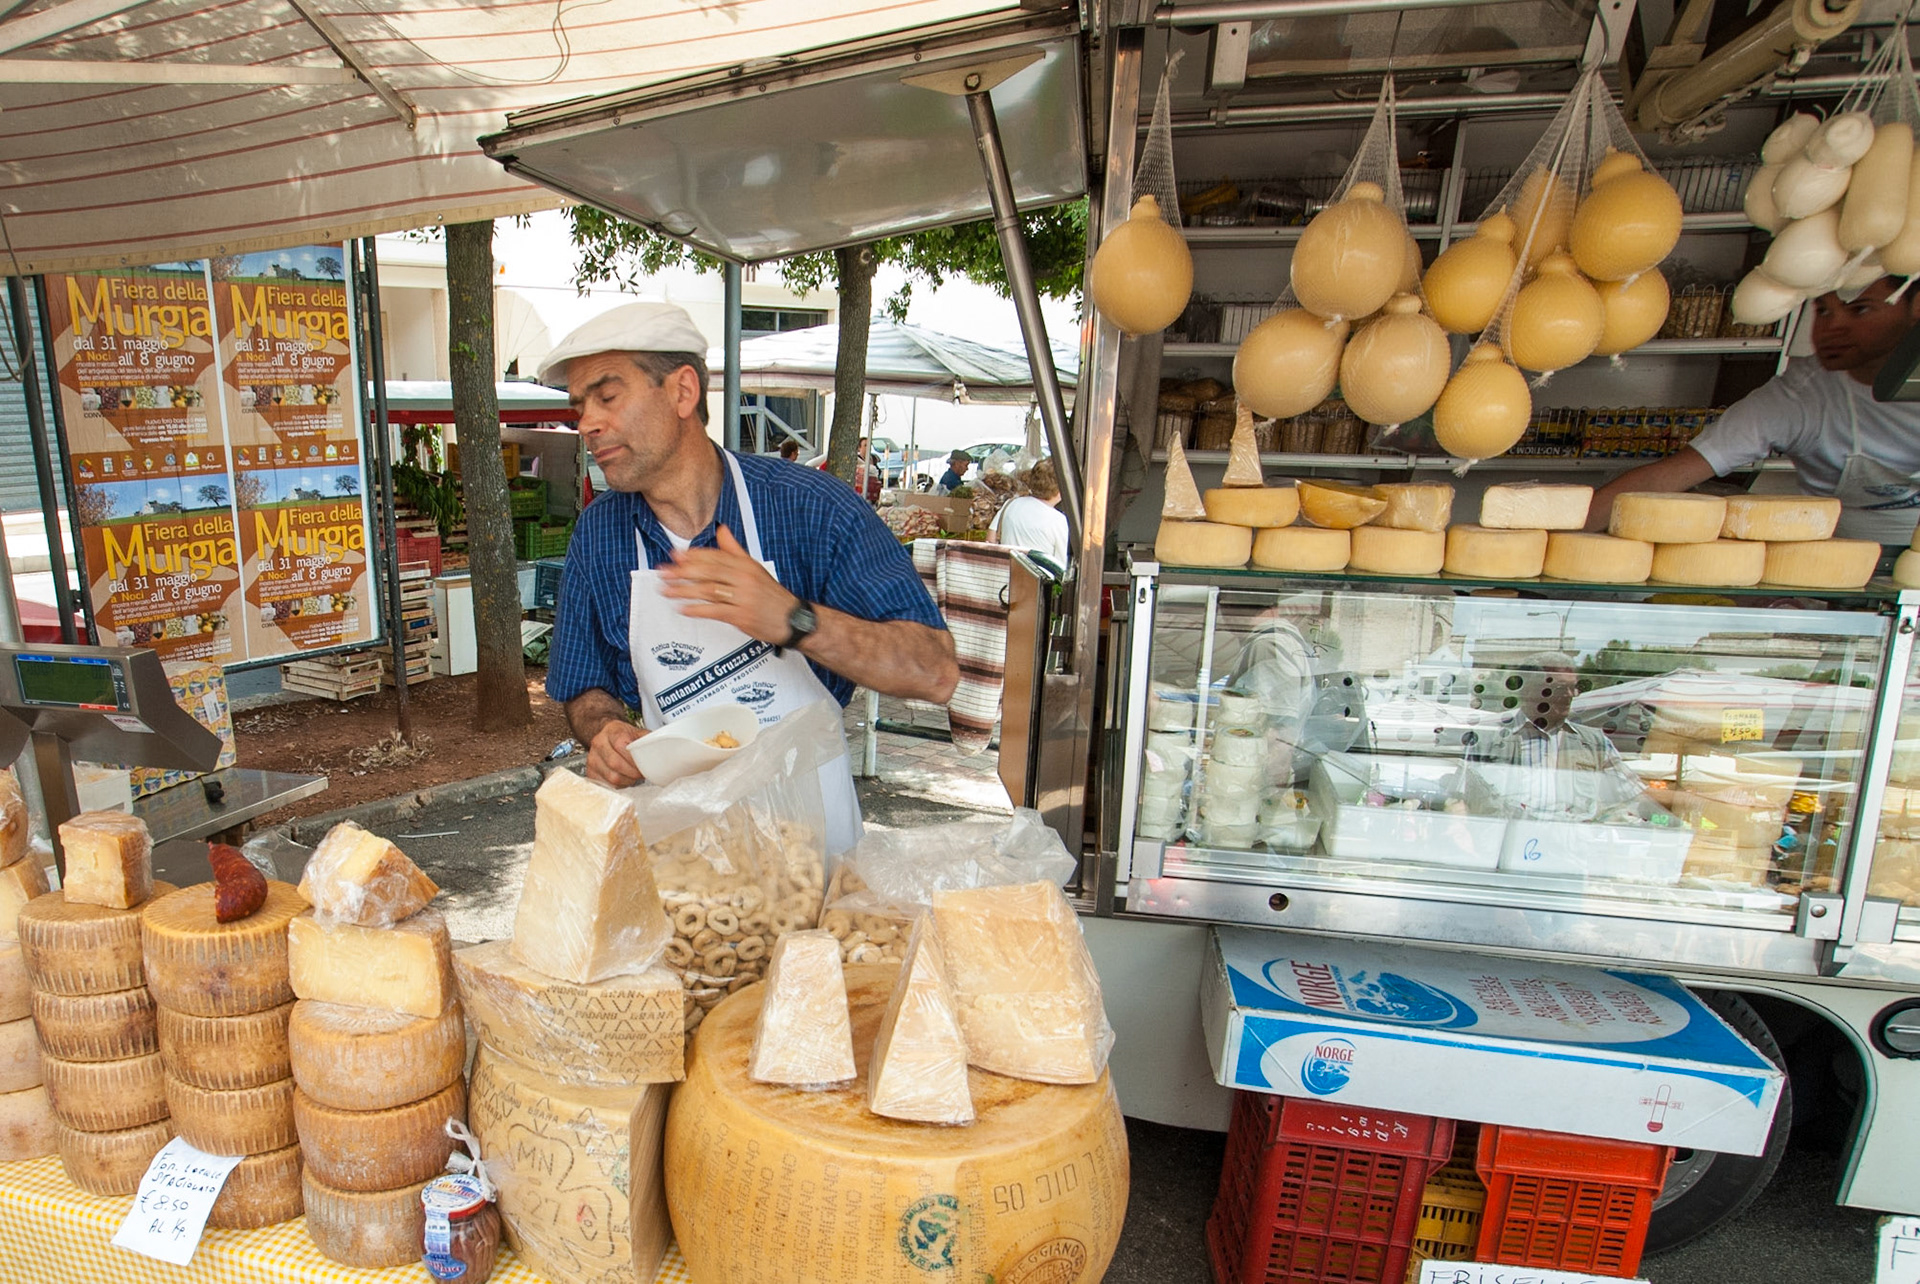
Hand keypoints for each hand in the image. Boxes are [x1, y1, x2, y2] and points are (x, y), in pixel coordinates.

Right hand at [585, 719, 644, 786]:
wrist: (606, 735)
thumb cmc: (623, 735)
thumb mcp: (636, 732)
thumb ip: (647, 739)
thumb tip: (661, 748)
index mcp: (612, 731)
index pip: (621, 746)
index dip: (634, 759)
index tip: (645, 764)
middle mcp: (599, 744)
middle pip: (615, 764)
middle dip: (633, 772)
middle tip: (642, 773)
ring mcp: (592, 759)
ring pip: (611, 777)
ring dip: (627, 780)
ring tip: (634, 776)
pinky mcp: (590, 772)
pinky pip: (607, 785)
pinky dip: (619, 785)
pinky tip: (624, 779)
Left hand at [656, 525, 798, 644]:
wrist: (792, 619)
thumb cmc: (771, 595)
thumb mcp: (755, 568)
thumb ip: (734, 549)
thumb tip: (721, 529)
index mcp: (745, 565)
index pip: (715, 556)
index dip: (692, 556)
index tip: (674, 556)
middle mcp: (744, 578)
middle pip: (708, 571)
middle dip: (682, 572)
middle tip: (664, 573)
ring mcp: (743, 597)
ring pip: (708, 590)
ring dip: (684, 590)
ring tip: (667, 591)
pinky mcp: (742, 615)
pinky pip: (715, 610)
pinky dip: (697, 609)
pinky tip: (683, 608)